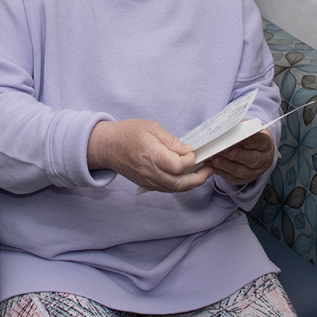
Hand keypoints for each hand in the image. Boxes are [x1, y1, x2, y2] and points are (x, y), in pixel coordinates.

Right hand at [87, 119, 212, 192]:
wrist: (107, 146)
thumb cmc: (128, 133)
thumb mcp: (152, 127)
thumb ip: (171, 141)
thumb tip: (187, 150)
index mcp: (152, 155)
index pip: (178, 166)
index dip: (191, 160)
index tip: (193, 151)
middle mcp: (150, 172)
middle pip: (179, 183)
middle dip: (198, 179)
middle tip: (209, 170)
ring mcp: (147, 181)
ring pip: (174, 189)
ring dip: (191, 184)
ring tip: (202, 173)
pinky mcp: (146, 184)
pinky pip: (166, 189)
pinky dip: (179, 185)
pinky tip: (186, 176)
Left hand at [207, 129, 274, 185]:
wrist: (251, 149)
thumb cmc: (247, 135)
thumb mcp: (246, 128)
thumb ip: (239, 127)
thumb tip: (225, 126)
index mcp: (266, 144)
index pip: (262, 142)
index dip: (253, 142)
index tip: (244, 141)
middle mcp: (263, 160)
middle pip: (252, 159)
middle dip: (240, 156)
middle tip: (229, 153)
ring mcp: (253, 172)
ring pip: (241, 171)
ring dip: (226, 166)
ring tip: (215, 161)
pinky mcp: (242, 180)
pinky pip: (231, 177)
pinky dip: (220, 172)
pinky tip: (211, 167)